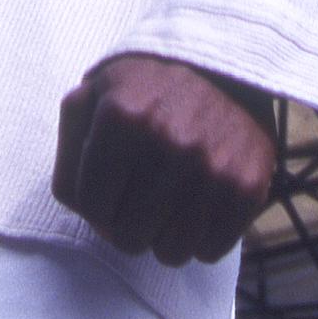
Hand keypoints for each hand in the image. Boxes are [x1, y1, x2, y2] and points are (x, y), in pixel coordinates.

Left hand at [52, 54, 276, 265]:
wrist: (224, 66)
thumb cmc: (147, 87)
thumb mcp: (94, 94)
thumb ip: (70, 148)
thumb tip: (82, 207)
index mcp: (121, 116)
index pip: (90, 205)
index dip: (96, 206)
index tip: (109, 192)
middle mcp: (168, 142)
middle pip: (128, 236)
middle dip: (127, 225)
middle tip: (139, 201)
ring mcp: (211, 167)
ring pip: (170, 253)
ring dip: (163, 238)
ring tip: (168, 206)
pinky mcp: (247, 186)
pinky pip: (209, 251)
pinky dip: (199, 240)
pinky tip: (197, 208)